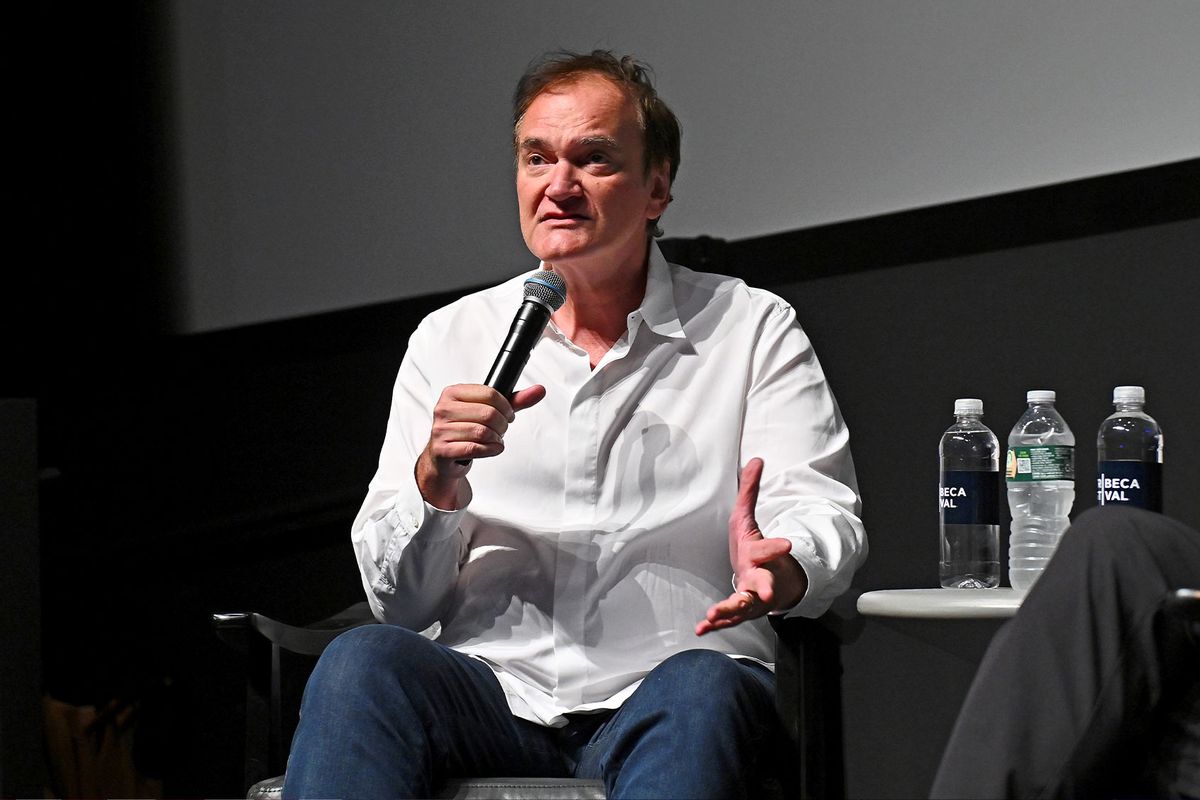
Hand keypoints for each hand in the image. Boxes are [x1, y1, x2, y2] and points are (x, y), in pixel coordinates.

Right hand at [415, 383, 545, 508]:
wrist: (445, 458)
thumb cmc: (467, 430)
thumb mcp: (489, 410)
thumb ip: (514, 401)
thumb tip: (539, 390)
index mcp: (452, 392)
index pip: (489, 393)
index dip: (506, 407)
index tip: (508, 415)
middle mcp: (443, 409)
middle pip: (488, 413)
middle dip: (502, 425)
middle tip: (501, 430)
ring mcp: (440, 430)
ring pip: (483, 432)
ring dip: (496, 439)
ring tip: (494, 440)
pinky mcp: (443, 449)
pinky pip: (476, 448)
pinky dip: (491, 450)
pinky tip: (491, 448)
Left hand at [695, 457, 807, 635]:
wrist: (764, 579)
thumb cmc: (752, 547)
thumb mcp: (748, 517)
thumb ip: (750, 490)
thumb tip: (757, 459)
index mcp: (760, 555)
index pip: (769, 550)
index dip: (776, 548)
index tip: (787, 545)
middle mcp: (758, 579)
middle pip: (764, 585)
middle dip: (765, 589)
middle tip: (768, 594)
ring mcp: (750, 598)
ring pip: (744, 607)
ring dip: (730, 610)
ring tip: (714, 615)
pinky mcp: (739, 611)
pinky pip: (728, 618)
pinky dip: (715, 624)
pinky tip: (701, 629)